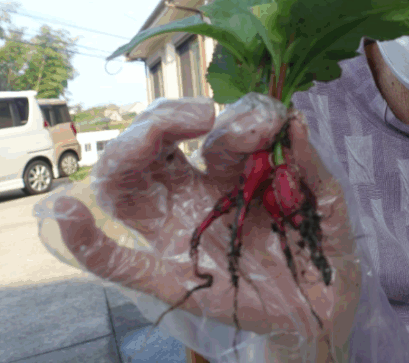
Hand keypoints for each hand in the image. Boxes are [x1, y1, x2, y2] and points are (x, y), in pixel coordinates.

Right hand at [53, 94, 360, 359]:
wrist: (322, 312)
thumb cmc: (320, 248)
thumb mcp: (326, 205)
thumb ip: (311, 167)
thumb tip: (295, 120)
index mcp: (235, 172)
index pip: (215, 130)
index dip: (236, 115)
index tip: (266, 122)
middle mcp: (198, 194)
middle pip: (155, 145)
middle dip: (167, 117)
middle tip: (204, 116)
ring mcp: (179, 232)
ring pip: (127, 186)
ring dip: (127, 153)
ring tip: (149, 142)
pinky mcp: (171, 278)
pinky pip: (117, 261)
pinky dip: (84, 240)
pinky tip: (64, 213)